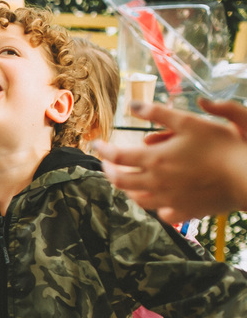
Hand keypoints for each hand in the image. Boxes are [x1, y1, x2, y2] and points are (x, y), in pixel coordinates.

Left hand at [92, 98, 246, 220]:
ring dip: (127, 189)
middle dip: (109, 170)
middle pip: (120, 181)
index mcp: (154, 160)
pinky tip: (156, 199)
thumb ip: (159, 113)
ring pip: (137, 199)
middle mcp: (156, 182)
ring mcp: (169, 199)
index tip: (96, 144)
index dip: (102, 150)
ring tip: (127, 179)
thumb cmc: (221, 146)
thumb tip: (132, 105)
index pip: (116, 157)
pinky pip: (161, 212)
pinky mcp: (185, 211)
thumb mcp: (190, 122)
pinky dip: (154, 205)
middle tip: (107, 163)